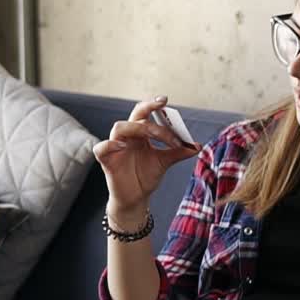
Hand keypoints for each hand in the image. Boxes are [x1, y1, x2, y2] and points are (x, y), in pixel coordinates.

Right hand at [94, 96, 199, 215]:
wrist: (136, 198)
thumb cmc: (146, 176)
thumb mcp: (165, 162)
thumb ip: (179, 152)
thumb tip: (197, 145)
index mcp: (141, 134)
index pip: (145, 114)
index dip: (153, 105)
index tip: (165, 101)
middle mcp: (128, 137)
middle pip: (134, 116)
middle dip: (147, 108)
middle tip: (161, 105)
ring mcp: (116, 147)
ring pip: (119, 127)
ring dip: (135, 128)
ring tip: (151, 134)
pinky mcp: (107, 161)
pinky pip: (101, 148)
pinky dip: (110, 144)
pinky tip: (122, 146)